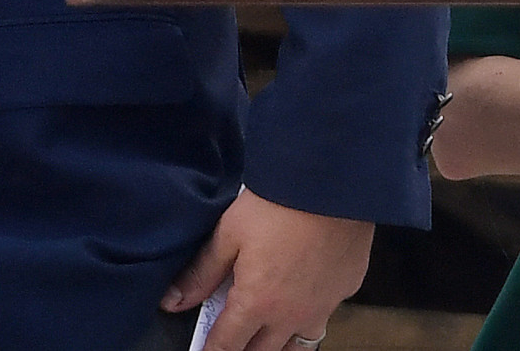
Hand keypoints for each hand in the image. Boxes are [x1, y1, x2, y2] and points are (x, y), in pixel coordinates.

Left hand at [162, 188, 372, 350]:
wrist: (330, 185)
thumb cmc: (276, 205)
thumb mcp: (228, 234)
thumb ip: (202, 273)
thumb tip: (173, 301)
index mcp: (258, 303)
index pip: (228, 344)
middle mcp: (292, 315)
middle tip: (230, 342)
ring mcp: (323, 307)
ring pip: (298, 345)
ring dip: (277, 345)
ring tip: (262, 335)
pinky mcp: (346, 292)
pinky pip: (323, 317)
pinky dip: (307, 317)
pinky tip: (300, 300)